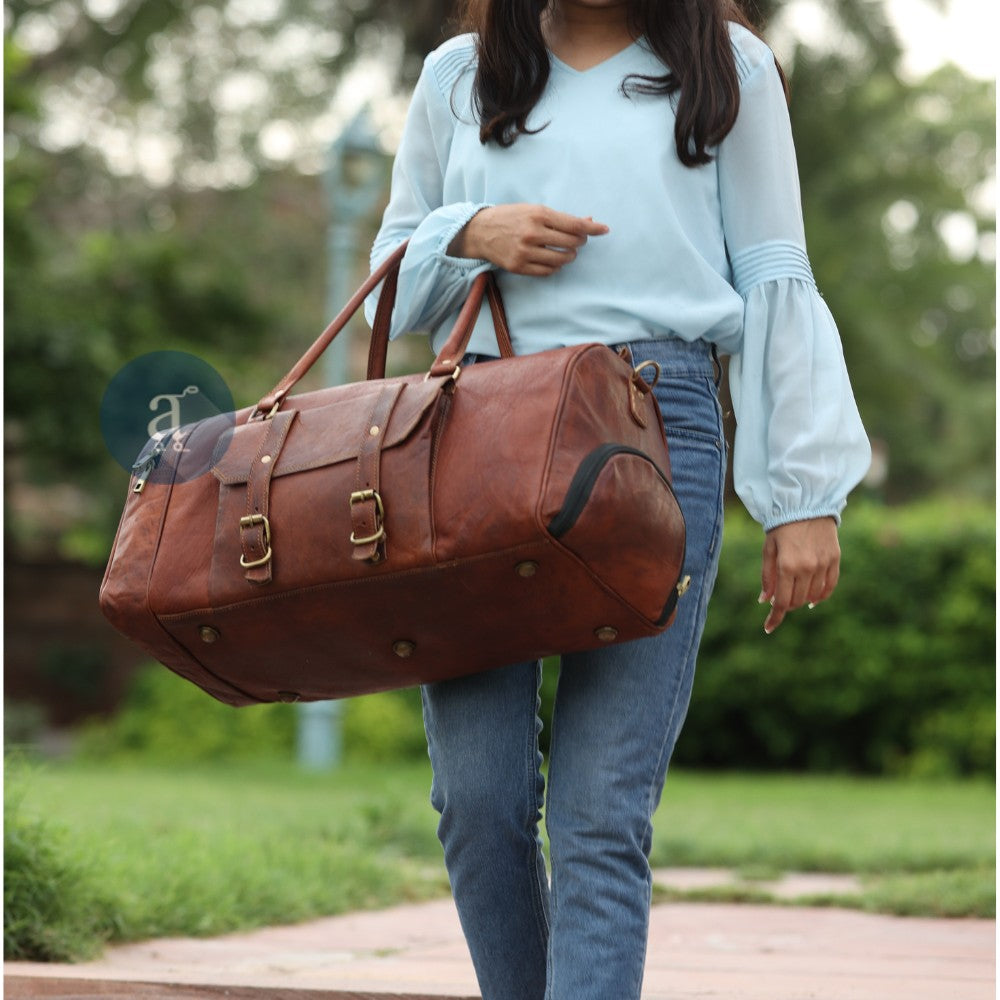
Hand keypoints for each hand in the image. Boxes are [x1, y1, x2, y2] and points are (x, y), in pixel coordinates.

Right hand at [448, 203, 608, 275]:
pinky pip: (548, 271)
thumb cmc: (511, 217)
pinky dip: (555, 267)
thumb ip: (561, 217)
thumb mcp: (534, 209)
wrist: (481, 231)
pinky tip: (552, 260)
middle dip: (579, 242)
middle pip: (571, 243)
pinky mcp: (519, 266)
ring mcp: (525, 252)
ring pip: (562, 260)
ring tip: (567, 251)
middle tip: (577, 239)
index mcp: (538, 215)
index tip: (604, 230)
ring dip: (569, 256)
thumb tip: (588, 220)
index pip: (574, 225)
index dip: (593, 228)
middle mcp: (532, 233)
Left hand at [760, 517, 839, 633]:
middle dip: (785, 605)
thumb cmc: (781, 527)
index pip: (781, 601)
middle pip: (796, 601)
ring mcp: (822, 565)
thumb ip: (767, 577)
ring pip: (812, 596)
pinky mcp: (835, 560)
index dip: (775, 618)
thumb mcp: (768, 550)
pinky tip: (813, 599)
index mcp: (786, 566)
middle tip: (779, 601)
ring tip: (794, 594)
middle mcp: (806, 568)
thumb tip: (765, 601)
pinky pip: (829, 587)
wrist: (806, 505)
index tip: (768, 628)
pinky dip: (820, 596)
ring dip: (801, 600)